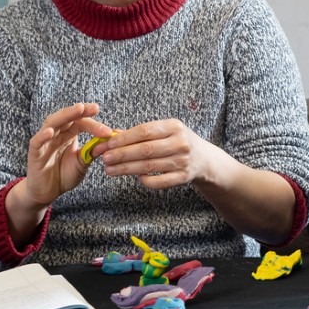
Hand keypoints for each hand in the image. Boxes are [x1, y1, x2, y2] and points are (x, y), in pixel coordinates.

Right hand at [23, 103, 113, 206]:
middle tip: (94, 108)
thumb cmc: (64, 175)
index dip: (94, 124)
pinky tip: (51, 131)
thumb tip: (109, 141)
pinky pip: (37, 142)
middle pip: (67, 118)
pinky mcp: (34, 153)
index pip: (81, 123)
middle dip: (80, 112)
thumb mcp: (82, 163)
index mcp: (69, 135)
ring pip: (52, 123)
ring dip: (65, 115)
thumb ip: (92, 152)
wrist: (48, 192)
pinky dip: (43, 136)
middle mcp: (56, 134)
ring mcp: (44, 142)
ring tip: (78, 109)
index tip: (108, 129)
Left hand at [91, 119, 232, 189]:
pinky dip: (145, 180)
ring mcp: (183, 161)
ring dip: (126, 169)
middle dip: (121, 155)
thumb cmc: (177, 142)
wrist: (204, 159)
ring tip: (109, 170)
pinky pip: (159, 182)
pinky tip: (134, 177)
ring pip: (148, 166)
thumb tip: (110, 136)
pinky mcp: (184, 177)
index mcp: (175, 127)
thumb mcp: (165, 131)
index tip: (106, 144)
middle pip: (145, 150)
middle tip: (104, 158)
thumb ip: (139, 133)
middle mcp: (181, 143)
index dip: (123, 139)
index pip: (144, 131)